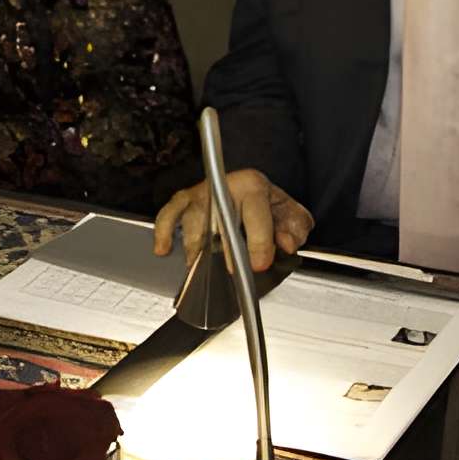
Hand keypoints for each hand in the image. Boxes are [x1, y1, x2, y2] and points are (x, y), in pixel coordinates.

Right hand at [151, 169, 310, 273]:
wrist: (249, 190)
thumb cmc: (266, 206)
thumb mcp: (291, 215)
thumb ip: (295, 230)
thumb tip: (285, 243)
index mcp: (253, 186)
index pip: (255, 212)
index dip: (259, 241)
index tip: (260, 263)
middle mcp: (224, 187)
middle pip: (220, 217)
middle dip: (225, 249)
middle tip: (232, 272)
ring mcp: (200, 194)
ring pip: (193, 221)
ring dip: (197, 248)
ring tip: (202, 270)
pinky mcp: (183, 202)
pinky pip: (167, 214)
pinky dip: (163, 231)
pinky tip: (163, 249)